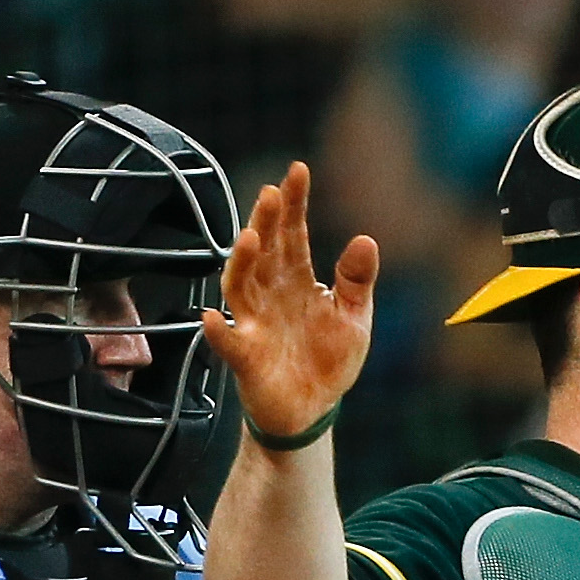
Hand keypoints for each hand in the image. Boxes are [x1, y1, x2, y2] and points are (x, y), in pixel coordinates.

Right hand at [202, 161, 380, 451]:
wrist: (313, 408)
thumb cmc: (328, 358)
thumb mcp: (352, 317)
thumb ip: (356, 280)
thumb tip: (366, 238)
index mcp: (296, 280)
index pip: (293, 234)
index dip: (294, 204)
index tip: (297, 170)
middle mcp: (270, 293)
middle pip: (264, 251)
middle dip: (267, 221)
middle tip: (272, 192)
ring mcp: (254, 322)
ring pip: (240, 285)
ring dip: (242, 262)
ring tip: (251, 237)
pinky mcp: (246, 356)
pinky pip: (228, 341)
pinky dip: (219, 331)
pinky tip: (213, 317)